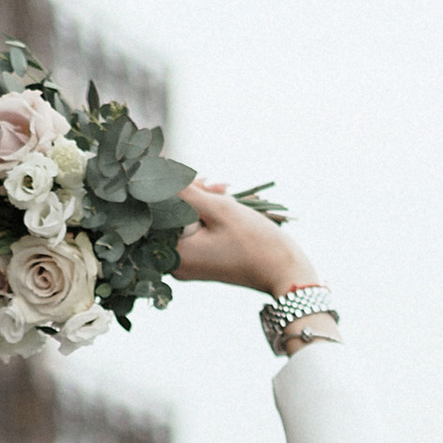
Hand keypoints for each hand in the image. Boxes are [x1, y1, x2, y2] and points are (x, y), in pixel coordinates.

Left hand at [173, 179, 313, 296]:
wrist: (283, 270)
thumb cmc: (254, 241)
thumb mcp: (219, 210)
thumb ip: (185, 190)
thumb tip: (159, 172)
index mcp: (175, 253)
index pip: (160, 209)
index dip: (178, 189)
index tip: (202, 180)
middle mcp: (174, 262)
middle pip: (171, 215)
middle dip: (192, 194)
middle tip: (220, 186)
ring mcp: (187, 263)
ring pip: (184, 220)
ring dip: (202, 202)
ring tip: (226, 192)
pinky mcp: (199, 260)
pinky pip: (194, 231)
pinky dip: (206, 216)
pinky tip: (223, 204)